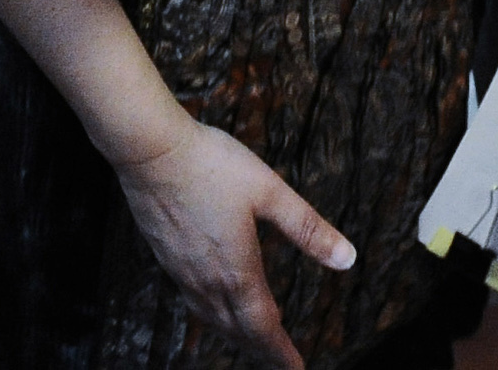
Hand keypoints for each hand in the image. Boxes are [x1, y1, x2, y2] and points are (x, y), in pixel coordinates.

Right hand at [111, 119, 354, 369]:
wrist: (149, 148)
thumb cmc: (210, 164)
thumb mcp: (270, 191)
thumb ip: (308, 228)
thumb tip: (348, 259)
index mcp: (237, 271)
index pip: (264, 327)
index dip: (282, 353)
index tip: (296, 369)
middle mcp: (207, 280)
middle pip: (237, 330)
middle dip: (261, 350)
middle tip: (280, 361)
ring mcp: (182, 271)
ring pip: (212, 318)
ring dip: (235, 335)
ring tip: (250, 340)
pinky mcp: (165, 256)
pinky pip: (193, 301)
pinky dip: (211, 315)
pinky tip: (212, 302)